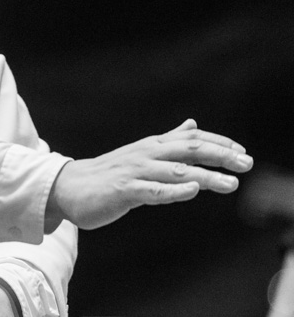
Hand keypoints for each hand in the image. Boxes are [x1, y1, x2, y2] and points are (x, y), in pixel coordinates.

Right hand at [45, 119, 252, 230]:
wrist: (68, 188)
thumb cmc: (108, 174)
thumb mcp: (142, 154)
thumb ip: (168, 141)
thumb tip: (192, 125)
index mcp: (153, 146)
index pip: (192, 139)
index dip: (219, 143)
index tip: (242, 152)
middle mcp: (147, 155)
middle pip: (190, 150)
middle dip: (221, 156)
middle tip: (247, 163)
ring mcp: (135, 172)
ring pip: (176, 171)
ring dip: (206, 176)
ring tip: (231, 184)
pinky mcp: (123, 191)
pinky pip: (152, 191)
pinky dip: (174, 190)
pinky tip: (192, 190)